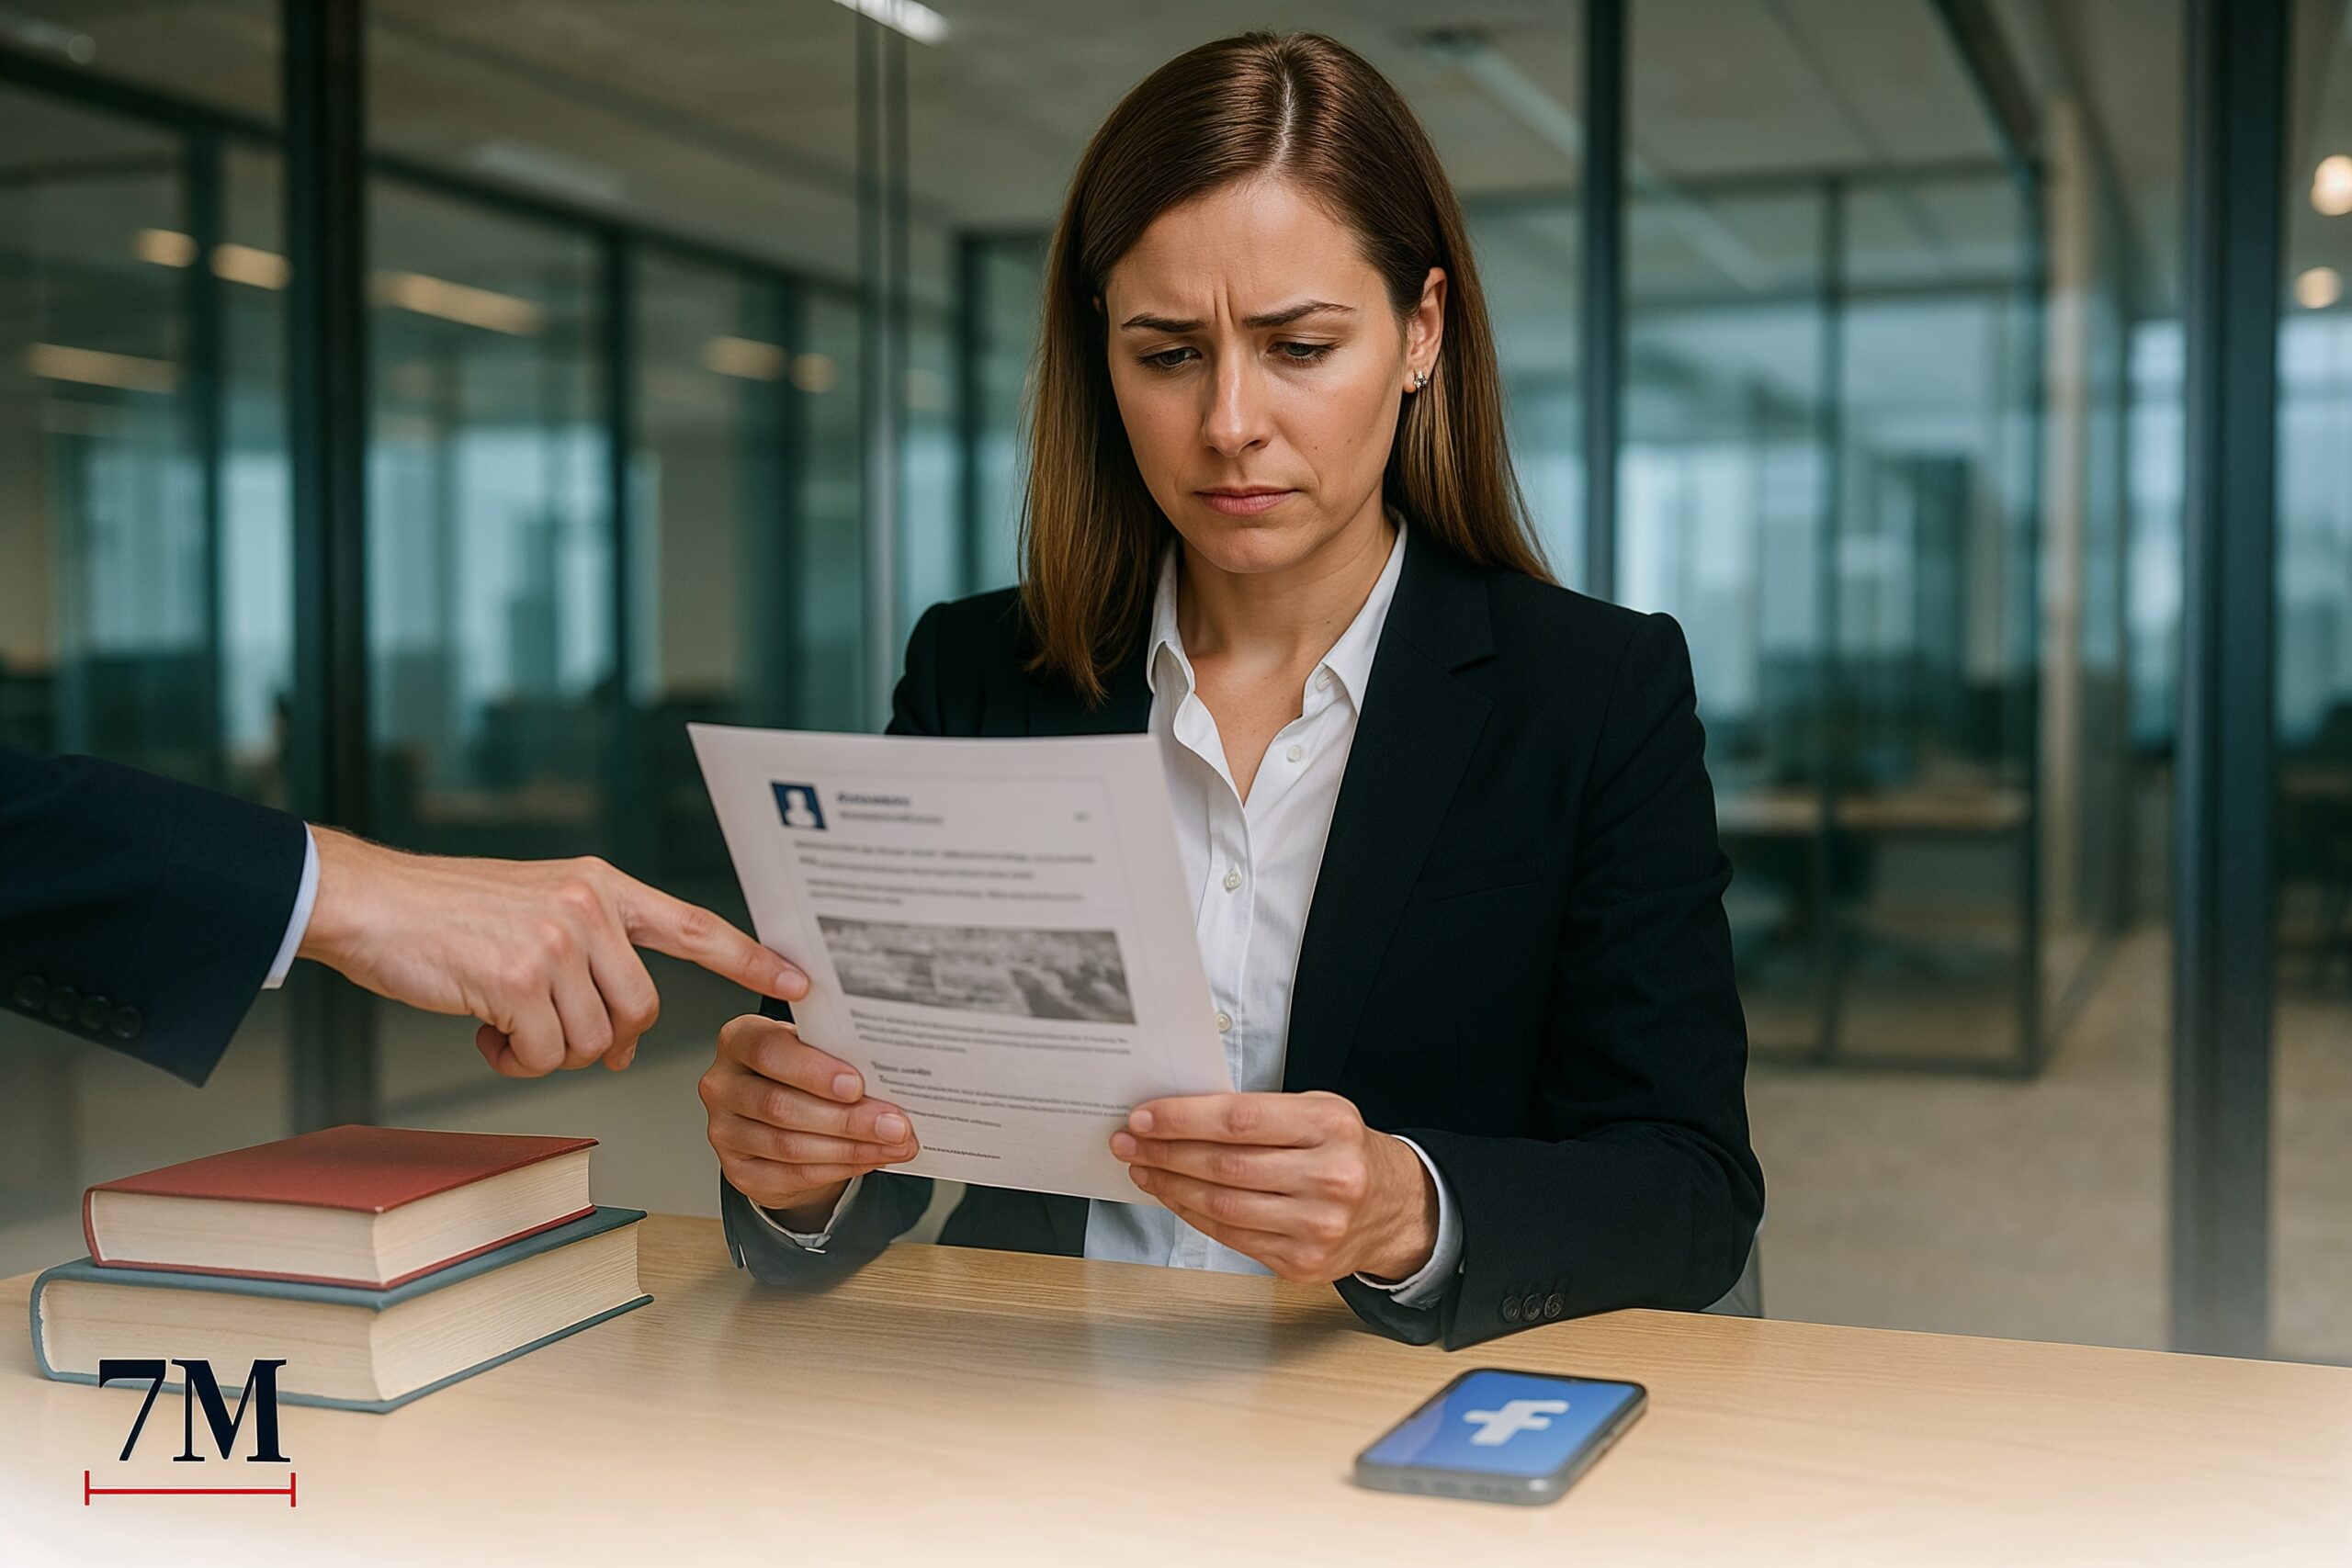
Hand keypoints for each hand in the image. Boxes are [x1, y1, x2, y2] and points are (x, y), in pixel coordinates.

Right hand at [298, 827, 808, 1076]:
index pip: (693, 926)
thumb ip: (592, 962)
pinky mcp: (519, 978)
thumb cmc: (449, 916)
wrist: (372, 904)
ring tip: (504, 1020)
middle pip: (640, 1011)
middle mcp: (588, 906)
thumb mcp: (538, 912)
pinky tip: (483, 1027)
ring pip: (592, 1039)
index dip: (747, 958)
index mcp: (601, 886)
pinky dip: (513, 1059)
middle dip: (601, 1041)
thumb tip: (620, 1046)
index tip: (797, 979)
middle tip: (548, 1031)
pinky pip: (543, 1054)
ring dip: (548, 1051)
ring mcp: (556, 940)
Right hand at [700, 1014, 920, 1227]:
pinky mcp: (740, 1171)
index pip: (767, 1050)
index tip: (856, 1083)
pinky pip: (794, 1174)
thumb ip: (838, 1054)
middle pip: (781, 1106)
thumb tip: (889, 1074)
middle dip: (846, 1118)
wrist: (781, 1116)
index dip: (812, 1070)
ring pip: (789, 1146)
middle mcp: (723, 1085)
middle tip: (893, 1123)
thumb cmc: (801, 1072)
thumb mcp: (814, 1050)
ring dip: (851, 1147)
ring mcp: (725, 1132)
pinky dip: (840, 1168)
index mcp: (739, 1040)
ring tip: (894, 1143)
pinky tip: (871, 1158)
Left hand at [1108, 1090, 1437, 1282]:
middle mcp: (1329, 1177)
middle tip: (1128, 1142)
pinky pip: (1230, 1237)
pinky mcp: (1302, 1262)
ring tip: (1143, 1168)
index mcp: (1331, 1125)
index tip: (1143, 1117)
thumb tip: (1178, 1117)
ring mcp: (1317, 1226)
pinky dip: (1193, 1215)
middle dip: (1165, 1152)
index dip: (1182, 1119)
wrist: (1396, 1209)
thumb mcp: (1318, 1112)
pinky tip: (1173, 1197)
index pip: (1239, 1120)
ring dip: (1170, 1186)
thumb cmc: (1345, 1151)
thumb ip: (1258, 1114)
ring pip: (1222, 1206)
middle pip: (1224, 1166)